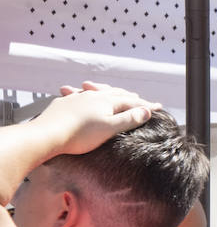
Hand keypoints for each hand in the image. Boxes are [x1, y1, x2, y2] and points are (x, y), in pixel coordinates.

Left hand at [34, 82, 160, 155]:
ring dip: (110, 91)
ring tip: (114, 91)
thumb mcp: (110, 128)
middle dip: (130, 97)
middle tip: (141, 100)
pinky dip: (90, 94)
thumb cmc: (80, 135)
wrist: (47, 135)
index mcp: (106, 101)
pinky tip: (85, 94)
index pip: (132, 102)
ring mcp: (77, 98)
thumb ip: (129, 119)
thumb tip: (146, 111)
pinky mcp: (64, 104)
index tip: (158, 107)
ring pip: (98, 92)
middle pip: (116, 94)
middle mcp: (92, 96)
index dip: (146, 106)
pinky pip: (81, 95)